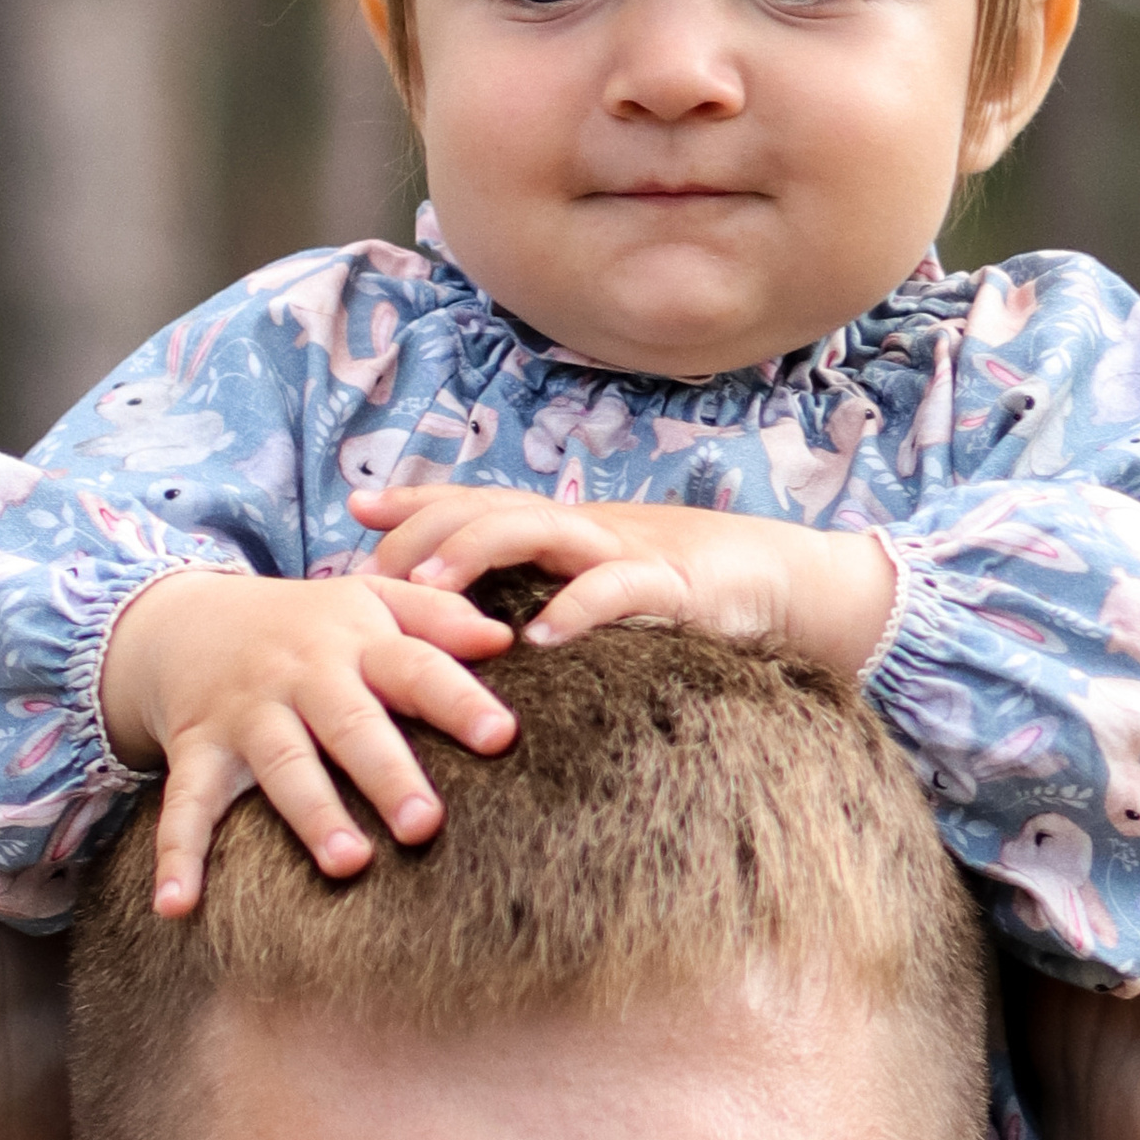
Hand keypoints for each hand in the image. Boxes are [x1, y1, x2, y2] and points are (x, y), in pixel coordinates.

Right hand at [99, 568, 517, 915]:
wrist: (185, 618)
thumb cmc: (306, 623)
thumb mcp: (369, 599)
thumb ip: (437, 615)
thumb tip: (505, 637)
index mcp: (355, 641)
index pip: (415, 667)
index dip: (456, 700)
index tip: (500, 736)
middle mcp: (301, 677)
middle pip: (350, 725)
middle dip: (386, 772)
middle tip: (425, 825)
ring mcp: (246, 716)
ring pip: (281, 766)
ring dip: (311, 814)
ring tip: (347, 863)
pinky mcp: (197, 752)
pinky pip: (184, 806)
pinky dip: (178, 856)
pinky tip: (178, 906)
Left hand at [354, 485, 897, 681]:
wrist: (785, 581)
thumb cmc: (685, 590)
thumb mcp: (599, 583)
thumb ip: (543, 588)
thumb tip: (468, 611)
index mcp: (563, 525)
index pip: (475, 500)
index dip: (415, 502)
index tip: (354, 513)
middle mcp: (584, 525)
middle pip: (488, 508)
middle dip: (424, 530)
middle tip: (370, 569)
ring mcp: (625, 549)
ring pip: (537, 531)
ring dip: (476, 553)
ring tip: (428, 587)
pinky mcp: (671, 586)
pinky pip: (618, 592)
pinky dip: (579, 609)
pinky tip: (541, 638)